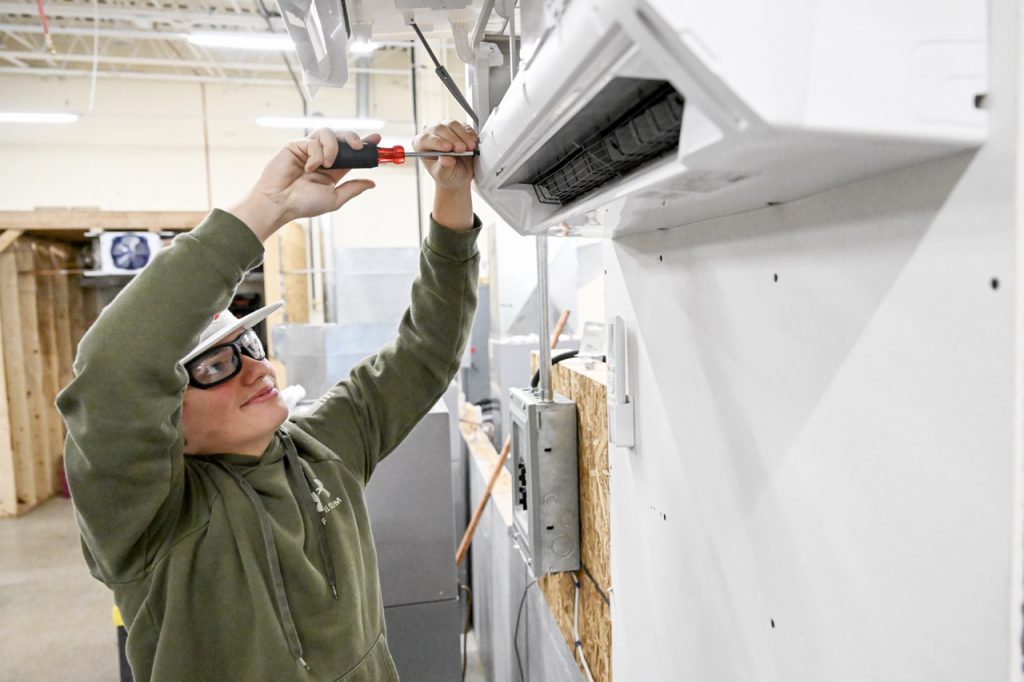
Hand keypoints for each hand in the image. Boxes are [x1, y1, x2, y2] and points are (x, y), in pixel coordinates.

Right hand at [229, 128, 378, 240]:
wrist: (280, 203)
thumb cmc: (303, 204)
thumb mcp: (334, 198)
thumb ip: (353, 189)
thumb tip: (372, 183)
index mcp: (334, 169)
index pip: (352, 152)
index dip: (365, 144)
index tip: (377, 139)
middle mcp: (323, 156)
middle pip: (342, 137)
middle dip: (353, 137)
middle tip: (359, 146)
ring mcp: (309, 150)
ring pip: (328, 133)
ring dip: (333, 147)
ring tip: (328, 164)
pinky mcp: (296, 145)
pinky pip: (313, 141)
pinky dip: (316, 154)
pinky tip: (309, 167)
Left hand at [413, 121, 476, 190]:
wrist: (459, 175)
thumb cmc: (447, 175)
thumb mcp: (444, 175)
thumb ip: (443, 167)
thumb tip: (446, 159)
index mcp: (421, 144)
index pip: (426, 139)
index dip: (438, 142)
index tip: (448, 148)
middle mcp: (431, 133)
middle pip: (440, 128)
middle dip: (453, 139)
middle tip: (462, 149)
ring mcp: (445, 128)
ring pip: (453, 125)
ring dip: (463, 136)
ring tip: (470, 148)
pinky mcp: (458, 128)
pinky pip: (464, 126)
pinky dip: (470, 134)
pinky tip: (473, 143)